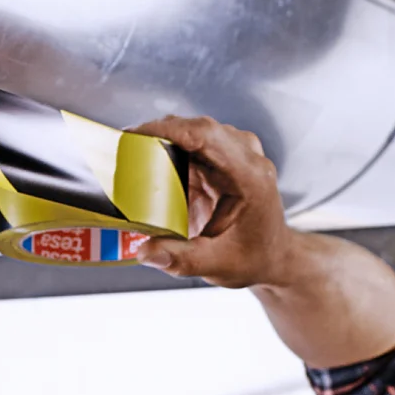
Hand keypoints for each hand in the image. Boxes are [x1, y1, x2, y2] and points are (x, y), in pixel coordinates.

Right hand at [127, 115, 301, 288]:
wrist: (271, 256)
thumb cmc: (253, 258)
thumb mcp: (218, 265)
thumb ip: (181, 259)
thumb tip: (145, 252)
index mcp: (251, 176)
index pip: (209, 136)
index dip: (171, 130)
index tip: (137, 135)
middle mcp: (246, 157)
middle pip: (196, 128)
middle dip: (157, 135)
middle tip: (122, 151)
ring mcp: (234, 153)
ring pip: (190, 132)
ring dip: (160, 143)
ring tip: (130, 160)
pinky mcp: (219, 158)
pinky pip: (189, 144)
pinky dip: (166, 152)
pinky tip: (147, 168)